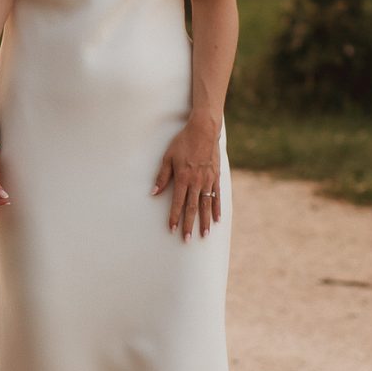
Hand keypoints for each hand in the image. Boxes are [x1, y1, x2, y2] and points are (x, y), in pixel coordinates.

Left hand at [153, 117, 220, 241]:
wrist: (204, 130)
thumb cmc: (183, 142)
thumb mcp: (168, 157)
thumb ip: (162, 176)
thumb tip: (153, 193)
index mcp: (183, 178)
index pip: (178, 203)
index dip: (174, 217)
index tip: (172, 229)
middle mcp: (197, 182)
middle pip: (193, 208)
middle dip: (189, 225)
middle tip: (187, 239)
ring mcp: (208, 180)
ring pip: (206, 205)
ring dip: (204, 221)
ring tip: (203, 235)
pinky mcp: (217, 177)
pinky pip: (217, 196)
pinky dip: (217, 208)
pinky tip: (217, 219)